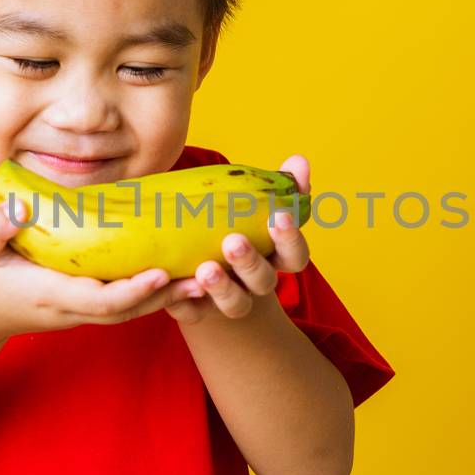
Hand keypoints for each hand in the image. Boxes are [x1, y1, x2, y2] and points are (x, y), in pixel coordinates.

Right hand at [0, 196, 206, 347]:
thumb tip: (18, 208)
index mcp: (52, 296)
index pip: (101, 300)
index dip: (132, 290)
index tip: (158, 273)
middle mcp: (74, 309)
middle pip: (130, 309)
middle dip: (167, 296)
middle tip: (205, 276)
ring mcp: (83, 311)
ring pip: (134, 310)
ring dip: (170, 296)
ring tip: (208, 275)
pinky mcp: (88, 304)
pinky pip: (128, 303)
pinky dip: (155, 293)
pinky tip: (181, 274)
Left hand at [166, 154, 311, 323]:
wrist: (200, 266)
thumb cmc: (233, 225)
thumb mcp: (254, 205)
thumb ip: (280, 186)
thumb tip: (300, 161)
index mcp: (274, 257)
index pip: (296, 256)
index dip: (291, 239)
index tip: (280, 216)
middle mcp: (255, 282)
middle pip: (263, 281)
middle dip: (249, 262)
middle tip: (233, 241)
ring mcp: (228, 298)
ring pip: (235, 303)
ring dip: (222, 287)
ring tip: (205, 269)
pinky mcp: (196, 310)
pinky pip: (193, 313)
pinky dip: (185, 303)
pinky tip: (175, 286)